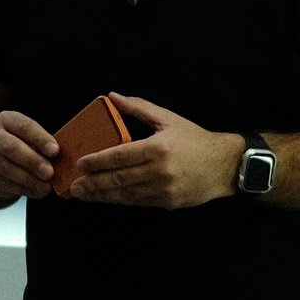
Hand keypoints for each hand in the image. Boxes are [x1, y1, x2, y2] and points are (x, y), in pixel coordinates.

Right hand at [0, 110, 58, 201]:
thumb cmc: (21, 144)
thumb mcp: (30, 137)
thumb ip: (43, 145)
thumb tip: (61, 159)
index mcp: (6, 120)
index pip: (24, 126)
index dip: (40, 138)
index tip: (55, 150)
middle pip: (11, 148)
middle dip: (32, 161)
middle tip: (49, 173)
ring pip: (6, 168)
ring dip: (29, 180)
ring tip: (46, 186)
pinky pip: (4, 183)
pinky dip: (23, 189)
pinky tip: (36, 191)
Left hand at [69, 96, 241, 208]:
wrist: (225, 166)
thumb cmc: (196, 140)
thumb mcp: (169, 118)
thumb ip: (139, 108)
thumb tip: (113, 97)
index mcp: (158, 148)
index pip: (119, 156)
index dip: (97, 161)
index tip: (81, 164)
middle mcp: (159, 171)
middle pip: (118, 179)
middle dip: (93, 183)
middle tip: (74, 185)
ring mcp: (163, 189)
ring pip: (126, 194)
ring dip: (102, 196)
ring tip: (84, 194)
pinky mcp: (167, 202)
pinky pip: (138, 202)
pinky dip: (121, 200)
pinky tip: (107, 198)